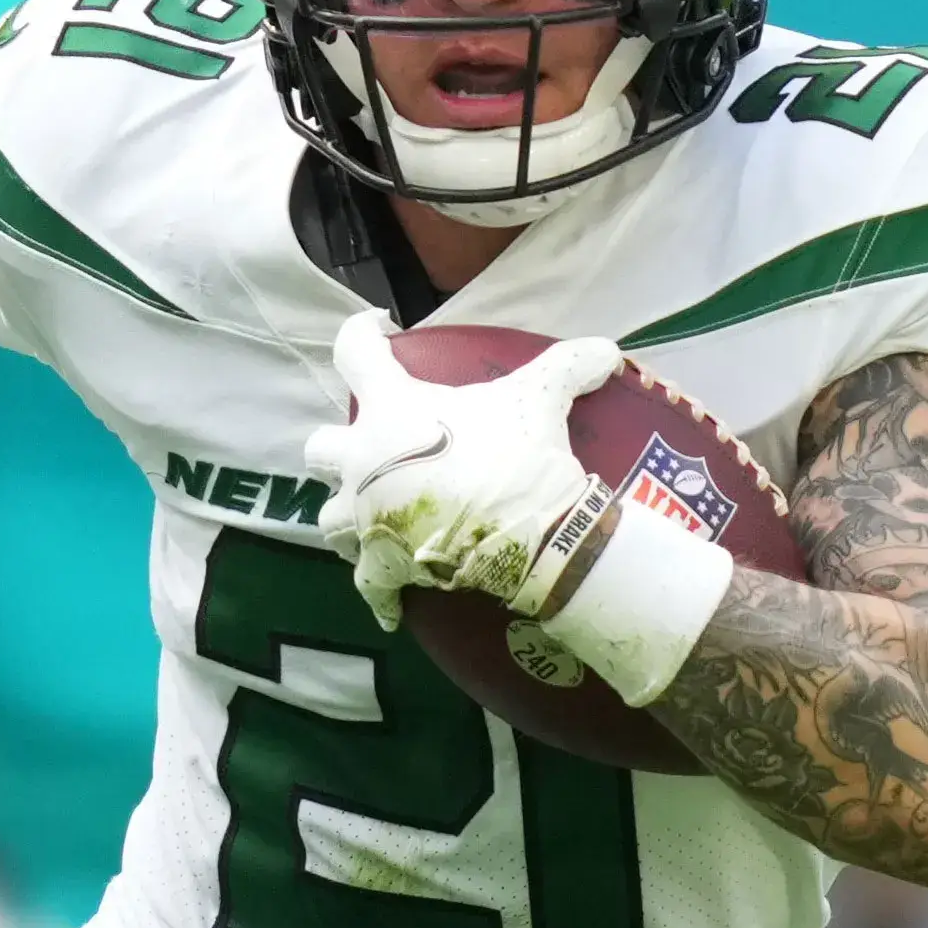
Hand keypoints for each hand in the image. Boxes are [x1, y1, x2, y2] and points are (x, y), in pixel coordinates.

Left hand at [302, 311, 618, 627]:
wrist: (531, 538)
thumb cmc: (521, 459)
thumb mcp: (544, 399)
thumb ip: (569, 365)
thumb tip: (608, 348)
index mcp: (391, 408)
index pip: (353, 352)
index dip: (361, 333)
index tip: (376, 330)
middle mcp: (361, 458)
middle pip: (319, 447)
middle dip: (338, 449)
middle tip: (370, 450)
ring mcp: (363, 514)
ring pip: (328, 516)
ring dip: (347, 514)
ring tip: (374, 515)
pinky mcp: (378, 563)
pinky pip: (364, 580)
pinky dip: (376, 588)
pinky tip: (389, 596)